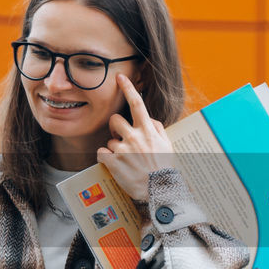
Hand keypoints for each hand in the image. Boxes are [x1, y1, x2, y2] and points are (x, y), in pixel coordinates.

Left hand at [97, 74, 173, 202]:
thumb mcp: (167, 145)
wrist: (159, 190)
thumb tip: (149, 121)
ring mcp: (123, 149)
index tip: (119, 77)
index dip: (128, 88)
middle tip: (120, 138)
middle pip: (115, 120)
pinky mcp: (113, 162)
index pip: (137, 104)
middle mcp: (135, 136)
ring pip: (109, 140)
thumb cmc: (164, 168)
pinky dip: (105, 158)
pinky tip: (115, 165)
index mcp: (148, 130)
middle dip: (115, 127)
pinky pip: (101, 153)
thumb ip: (158, 129)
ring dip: (114, 147)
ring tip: (125, 160)